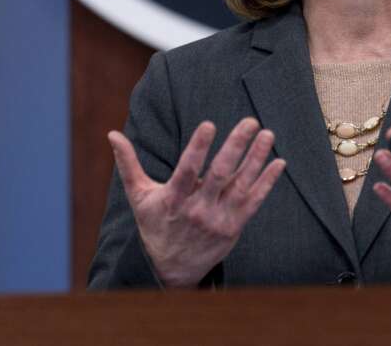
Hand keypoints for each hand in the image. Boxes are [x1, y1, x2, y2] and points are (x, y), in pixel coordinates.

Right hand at [108, 117, 284, 287]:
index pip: (187, 169)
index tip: (209, 124)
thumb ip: (128, 164)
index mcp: (173, 199)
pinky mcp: (234, 226)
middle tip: (250, 121)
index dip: (198, 147)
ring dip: (257, 159)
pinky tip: (279, 162)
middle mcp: (197, 209)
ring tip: (268, 134)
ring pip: (241, 185)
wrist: (172, 269)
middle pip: (220, 174)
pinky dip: (267, 182)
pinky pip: (254, 201)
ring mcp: (218, 219)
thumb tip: (112, 135)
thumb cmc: (156, 225)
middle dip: (236, 146)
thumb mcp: (139, 196)